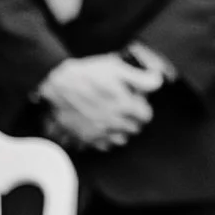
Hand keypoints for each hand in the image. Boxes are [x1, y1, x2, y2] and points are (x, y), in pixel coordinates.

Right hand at [36, 55, 157, 150]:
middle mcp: (113, 122)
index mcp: (124, 106)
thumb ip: (141, 78)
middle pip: (134, 129)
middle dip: (133, 118)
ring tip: (114, 119)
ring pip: (120, 140)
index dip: (143, 107)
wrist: (54, 84)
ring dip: (120, 131)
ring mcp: (97, 132)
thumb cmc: (86, 74)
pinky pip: (101, 146)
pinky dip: (104, 139)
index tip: (136, 100)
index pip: (146, 116)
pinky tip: (100, 127)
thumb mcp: (117, 68)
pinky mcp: (83, 137)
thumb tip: (159, 81)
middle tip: (125, 108)